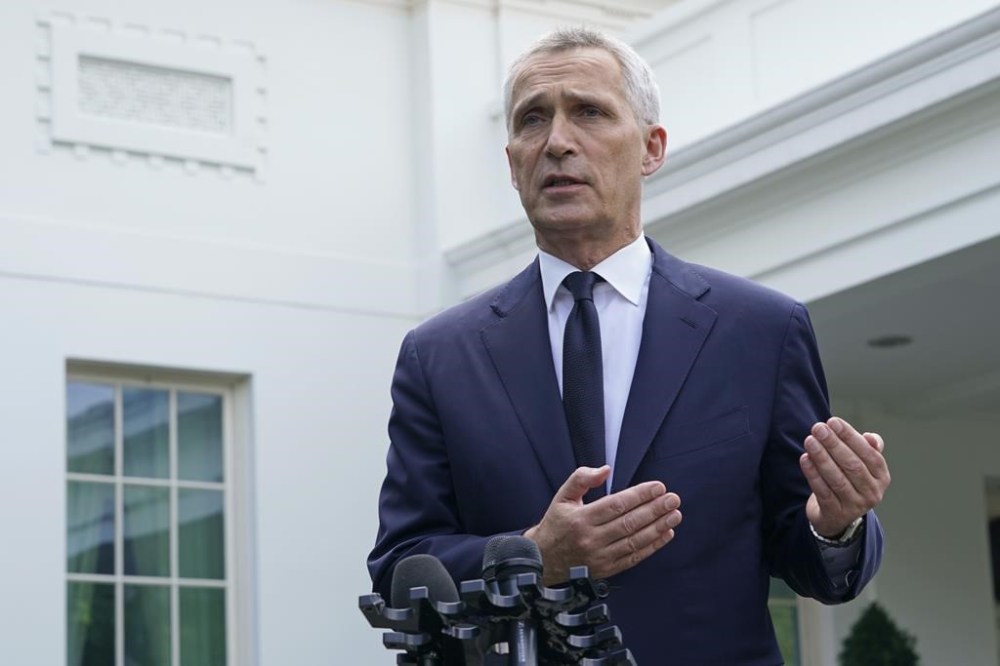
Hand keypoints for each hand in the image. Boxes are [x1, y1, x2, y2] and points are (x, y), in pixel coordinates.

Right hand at [524, 465, 681, 584]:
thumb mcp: (562, 496)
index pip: (616, 504)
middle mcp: (591, 539)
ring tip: (674, 515)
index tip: (658, 487)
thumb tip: (605, 470)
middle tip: (673, 499)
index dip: (639, 495)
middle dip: (654, 510)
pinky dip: (652, 547)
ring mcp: (600, 557)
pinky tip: (666, 534)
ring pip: (634, 541)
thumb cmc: (556, 524)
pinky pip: (634, 558)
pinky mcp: (607, 570)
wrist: (543, 560)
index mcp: (580, 518)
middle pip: (629, 522)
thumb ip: (581, 478)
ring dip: (658, 527)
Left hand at [800, 416, 890, 537]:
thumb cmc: (849, 481)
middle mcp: (872, 493)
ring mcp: (855, 506)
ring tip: (809, 441)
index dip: (850, 437)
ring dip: (822, 457)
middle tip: (818, 428)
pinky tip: (805, 459)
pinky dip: (813, 474)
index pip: (869, 454)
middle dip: (834, 444)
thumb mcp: (862, 465)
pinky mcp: (836, 514)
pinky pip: (823, 491)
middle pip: (852, 465)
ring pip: (837, 478)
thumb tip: (870, 437)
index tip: (833, 422)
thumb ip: (868, 448)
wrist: (836, 516)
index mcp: (881, 477)